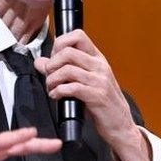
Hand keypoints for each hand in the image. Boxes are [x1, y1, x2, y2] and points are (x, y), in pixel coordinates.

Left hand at [34, 29, 150, 160]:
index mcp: (97, 58)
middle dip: (51, 64)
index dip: (60, 44)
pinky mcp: (97, 96)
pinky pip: (72, 88)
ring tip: (51, 88)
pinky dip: (58, 91)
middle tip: (48, 76)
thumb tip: (39, 62)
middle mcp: (100, 66)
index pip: (78, 35)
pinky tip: (56, 96)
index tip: (54, 59)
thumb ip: (61, 70)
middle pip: (68, 51)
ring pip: (67, 69)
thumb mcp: (82, 82)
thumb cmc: (101, 103)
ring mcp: (100, 80)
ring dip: (52, 80)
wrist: (120, 124)